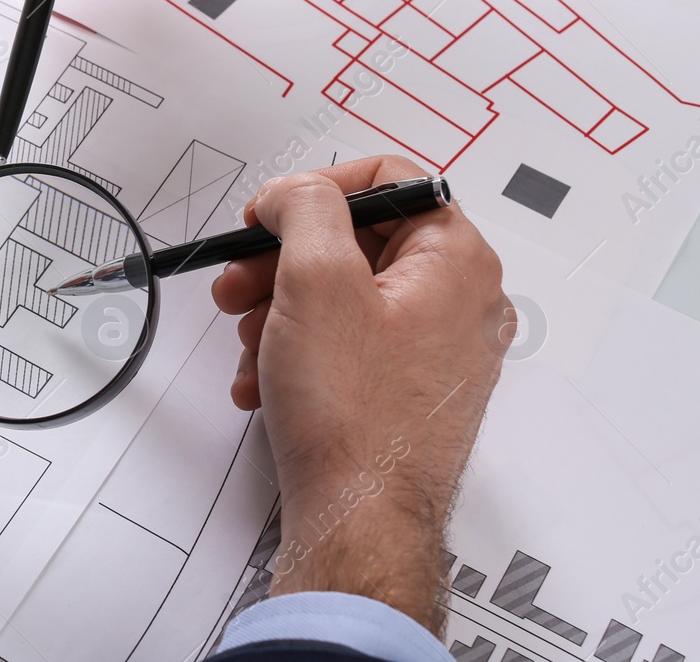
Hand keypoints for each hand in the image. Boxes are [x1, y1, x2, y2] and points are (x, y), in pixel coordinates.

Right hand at [212, 156, 509, 633]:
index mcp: (456, 261)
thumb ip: (305, 209)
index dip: (314, 190)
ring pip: (345, 297)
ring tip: (244, 341)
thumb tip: (296, 191)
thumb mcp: (315, 280)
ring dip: (280, 309)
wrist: (360, 518)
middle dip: (282, 259)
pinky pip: (348, 346)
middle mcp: (460, 301)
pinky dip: (298, 351)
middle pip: (359, 243)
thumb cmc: (352, 411)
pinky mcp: (409, 390)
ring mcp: (438, 350)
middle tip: (238, 282)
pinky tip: (260, 380)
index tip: (268, 215)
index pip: (389, 180)